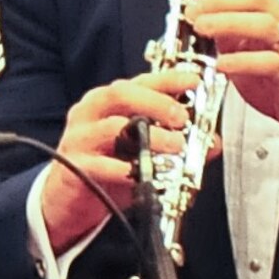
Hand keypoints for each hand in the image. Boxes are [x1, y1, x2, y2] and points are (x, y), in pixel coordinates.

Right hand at [41, 71, 211, 250]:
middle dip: (156, 102)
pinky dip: (125, 170)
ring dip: (149, 137)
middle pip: (120, 94)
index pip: (138, 82)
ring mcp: (79, 138)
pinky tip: (143, 175)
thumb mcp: (141, 152)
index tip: (194, 81)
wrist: (65, 199)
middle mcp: (90, 114)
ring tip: (175, 148)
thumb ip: (176, 143)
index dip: (167, 79)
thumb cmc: (104, 167)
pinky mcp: (74, 166)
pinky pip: (100, 165)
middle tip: (183, 117)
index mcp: (107, 103)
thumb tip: (213, 142)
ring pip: (112, 127)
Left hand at [183, 0, 278, 151]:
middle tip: (191, 11)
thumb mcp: (248, 48)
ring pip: (264, 24)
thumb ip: (227, 32)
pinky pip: (270, 63)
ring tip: (201, 28)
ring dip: (227, 22)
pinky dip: (243, 61)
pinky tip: (221, 64)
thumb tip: (197, 15)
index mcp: (271, 15)